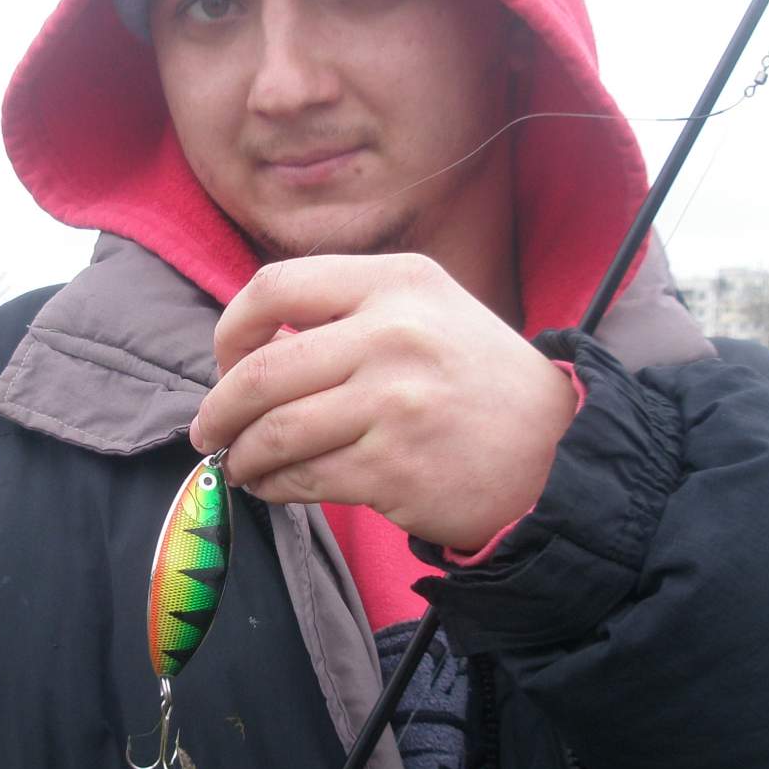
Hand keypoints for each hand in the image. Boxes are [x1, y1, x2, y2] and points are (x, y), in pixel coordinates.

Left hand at [187, 253, 576, 550]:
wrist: (559, 452)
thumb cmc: (477, 382)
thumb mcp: (429, 311)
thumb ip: (348, 312)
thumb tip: (251, 347)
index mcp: (396, 282)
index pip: (275, 286)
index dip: (231, 330)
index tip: (225, 361)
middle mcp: (392, 334)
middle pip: (262, 370)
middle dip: (220, 408)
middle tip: (210, 429)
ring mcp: (393, 403)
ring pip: (275, 431)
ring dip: (242, 455)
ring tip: (240, 464)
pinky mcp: (393, 468)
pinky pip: (303, 477)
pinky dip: (275, 486)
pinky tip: (275, 486)